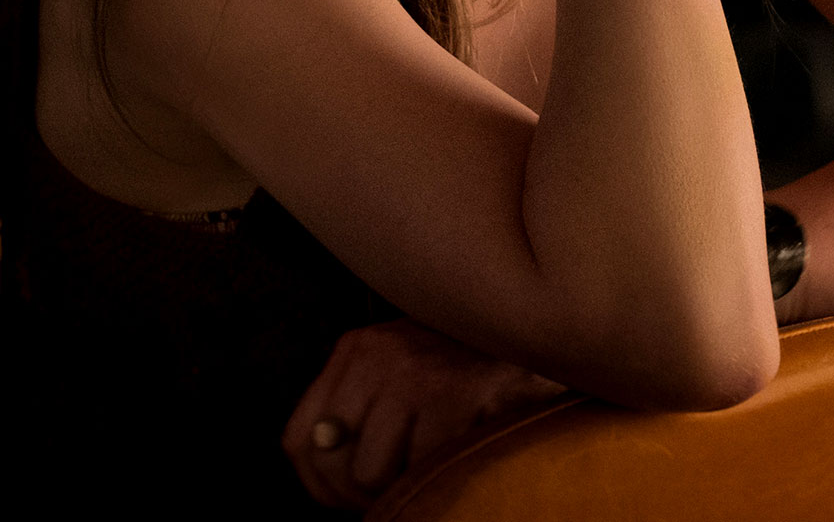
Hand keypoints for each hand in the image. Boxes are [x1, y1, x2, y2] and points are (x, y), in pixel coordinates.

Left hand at [281, 317, 567, 510]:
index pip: (300, 438)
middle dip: (361, 492)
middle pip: (333, 460)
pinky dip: (439, 472)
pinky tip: (458, 447)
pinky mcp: (454, 396)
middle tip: (397, 485)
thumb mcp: (395, 372)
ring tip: (430, 461)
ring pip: (372, 473)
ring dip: (403, 482)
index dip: (319, 485)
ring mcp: (416, 374)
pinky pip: (421, 468)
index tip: (346, 499)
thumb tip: (325, 466)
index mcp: (355, 349)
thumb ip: (355, 409)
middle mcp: (378, 354)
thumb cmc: (462, 367)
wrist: (533, 334)